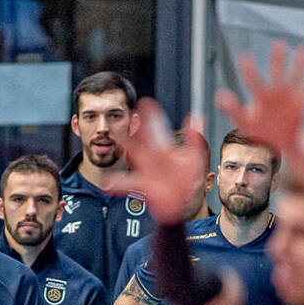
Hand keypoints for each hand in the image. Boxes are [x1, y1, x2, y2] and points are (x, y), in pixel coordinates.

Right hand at [122, 100, 208, 224]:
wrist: (184, 202)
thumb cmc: (188, 180)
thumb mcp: (194, 159)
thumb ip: (194, 141)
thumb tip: (196, 117)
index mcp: (164, 150)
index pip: (156, 129)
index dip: (151, 116)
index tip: (146, 102)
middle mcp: (152, 158)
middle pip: (140, 139)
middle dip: (135, 128)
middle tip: (129, 115)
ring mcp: (146, 171)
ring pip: (131, 157)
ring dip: (124, 148)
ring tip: (117, 140)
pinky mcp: (143, 186)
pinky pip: (127, 184)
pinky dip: (116, 185)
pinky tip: (107, 184)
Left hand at [214, 40, 303, 154]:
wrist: (281, 141)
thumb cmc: (260, 131)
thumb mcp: (245, 122)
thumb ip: (232, 109)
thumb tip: (219, 95)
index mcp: (261, 95)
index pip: (254, 81)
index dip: (249, 71)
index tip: (244, 58)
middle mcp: (276, 90)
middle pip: (277, 72)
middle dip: (278, 60)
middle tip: (278, 44)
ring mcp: (291, 95)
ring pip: (296, 76)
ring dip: (300, 64)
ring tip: (303, 50)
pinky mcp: (303, 100)